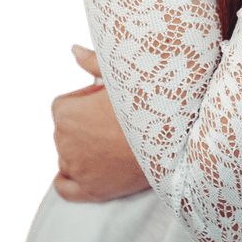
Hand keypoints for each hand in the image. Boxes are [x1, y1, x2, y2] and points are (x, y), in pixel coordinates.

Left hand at [51, 45, 148, 201]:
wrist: (177, 136)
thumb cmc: (149, 100)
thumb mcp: (121, 74)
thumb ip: (92, 62)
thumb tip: (74, 50)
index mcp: (66, 112)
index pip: (63, 105)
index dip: (85, 102)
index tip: (105, 102)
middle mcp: (65, 143)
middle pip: (65, 131)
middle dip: (84, 126)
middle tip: (114, 120)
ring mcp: (77, 170)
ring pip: (67, 158)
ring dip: (82, 150)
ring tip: (112, 141)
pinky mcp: (91, 191)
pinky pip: (65, 189)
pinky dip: (69, 180)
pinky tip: (86, 169)